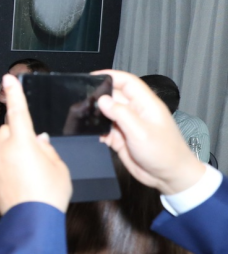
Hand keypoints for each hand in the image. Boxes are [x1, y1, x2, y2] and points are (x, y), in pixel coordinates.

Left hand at [0, 74, 71, 213]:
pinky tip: (20, 180)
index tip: (9, 79)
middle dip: (18, 133)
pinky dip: (7, 165)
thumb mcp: (59, 167)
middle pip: (8, 130)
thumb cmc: (49, 194)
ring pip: (2, 147)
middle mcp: (4, 149)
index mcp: (24, 142)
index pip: (19, 111)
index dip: (15, 94)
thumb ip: (47, 149)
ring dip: (13, 151)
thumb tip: (39, 141)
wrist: (31, 220)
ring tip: (29, 172)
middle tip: (34, 150)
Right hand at [94, 69, 203, 194]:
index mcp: (146, 105)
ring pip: (107, 114)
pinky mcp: (122, 139)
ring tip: (84, 118)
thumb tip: (103, 100)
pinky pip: (105, 130)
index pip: (128, 82)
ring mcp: (128, 126)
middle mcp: (136, 112)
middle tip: (83, 101)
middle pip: (114, 97)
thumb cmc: (165, 153)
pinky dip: (97, 131)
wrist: (170, 177)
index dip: (111, 76)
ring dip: (96, 116)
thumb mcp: (141, 132)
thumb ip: (121, 114)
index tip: (92, 77)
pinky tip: (92, 134)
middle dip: (99, 97)